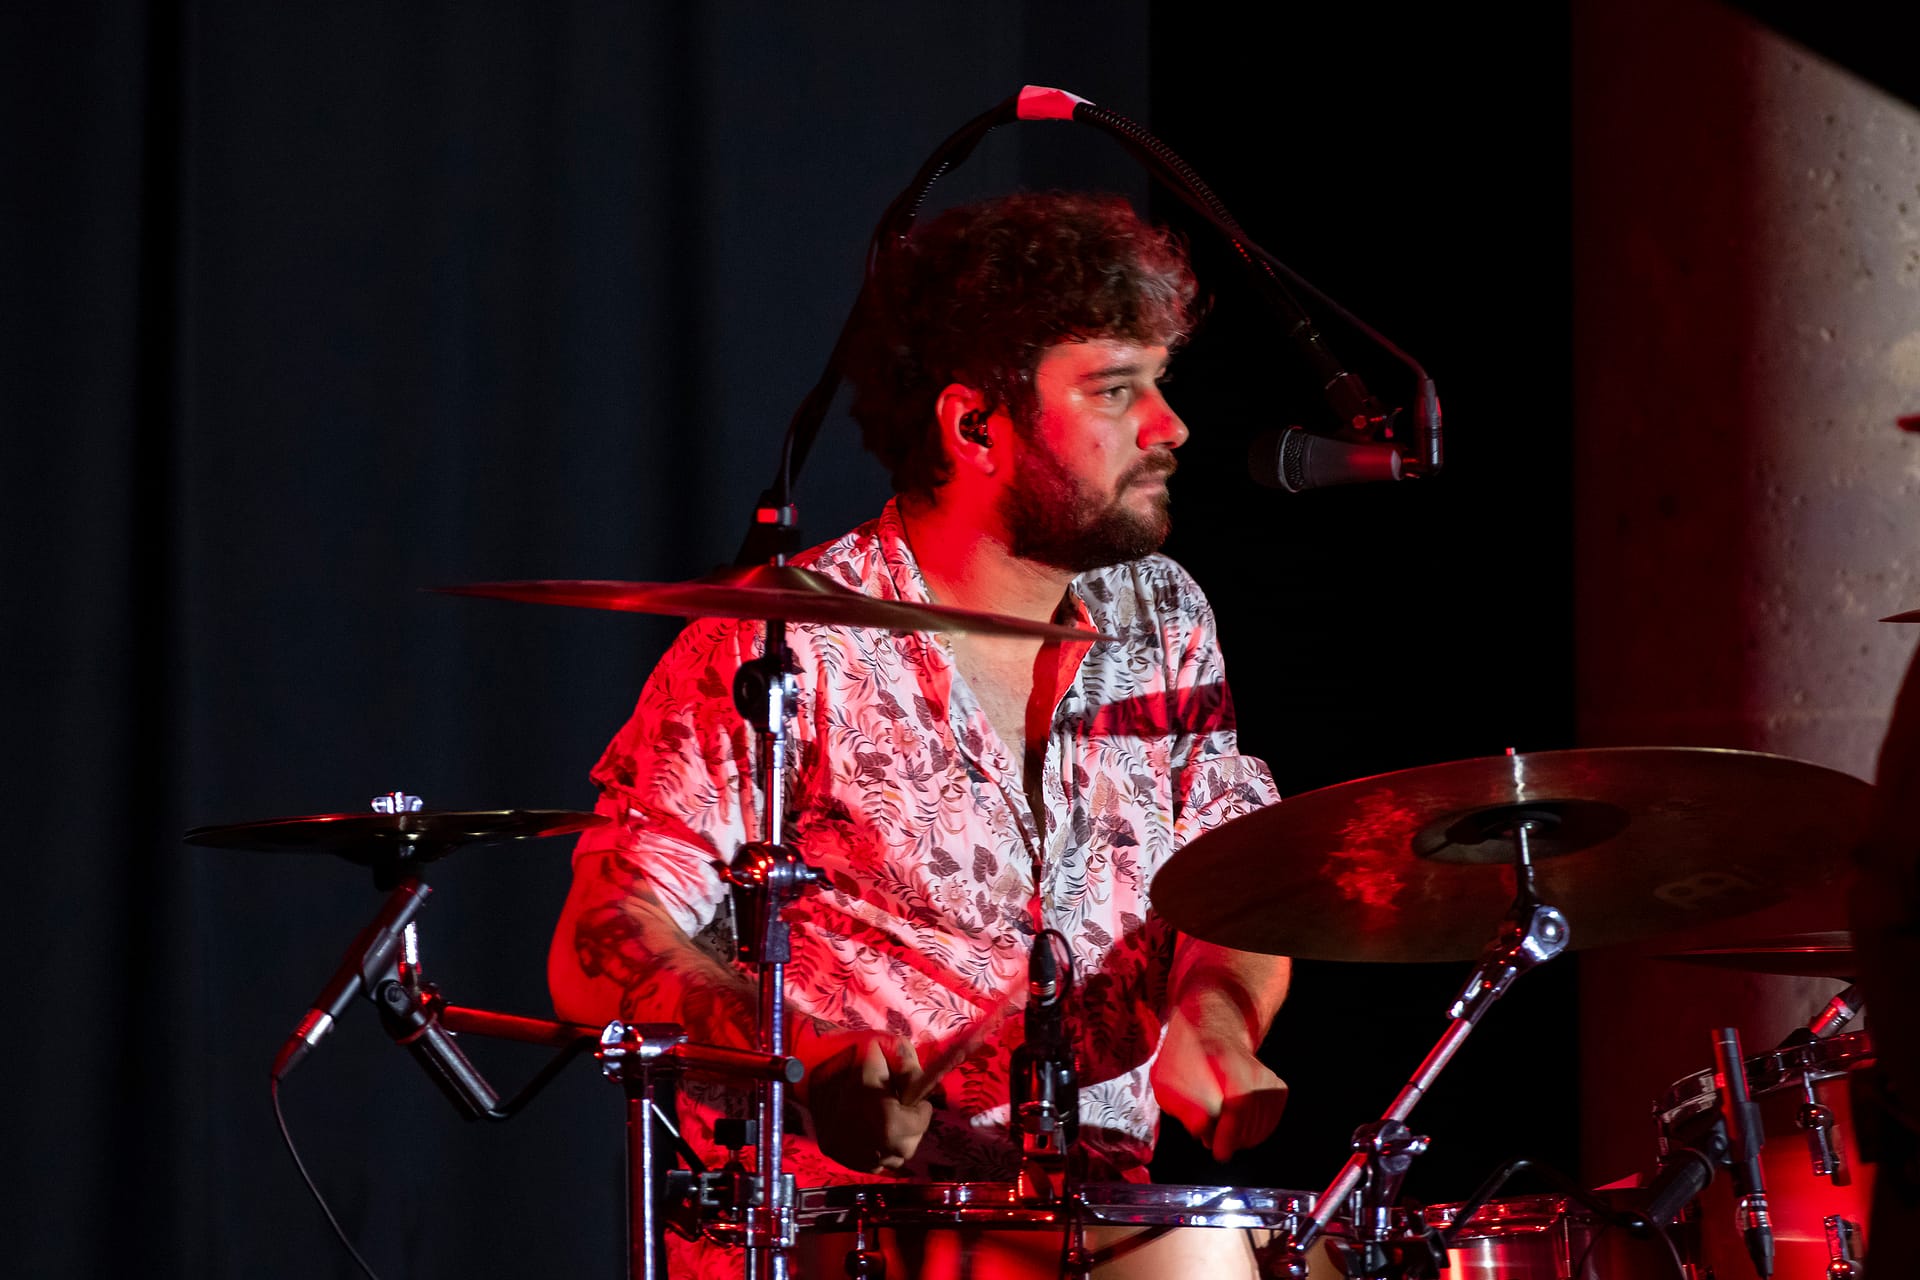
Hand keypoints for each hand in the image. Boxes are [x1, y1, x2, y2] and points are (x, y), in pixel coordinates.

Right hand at [795, 1030, 933, 1174]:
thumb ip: (912, 1071)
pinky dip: (874, 1148)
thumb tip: (923, 1092)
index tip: (915, 1100)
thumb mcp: (888, 1047)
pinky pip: (866, 1161)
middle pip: (905, 1149)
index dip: (921, 1111)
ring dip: (893, 1143)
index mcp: (885, 1119)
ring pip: (887, 1160)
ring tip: (885, 1119)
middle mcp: (868, 1145)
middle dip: (910, 1130)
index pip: (918, 1127)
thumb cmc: (850, 1053)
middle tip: (902, 1110)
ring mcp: (849, 1153)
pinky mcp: (835, 1153)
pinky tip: (868, 1129)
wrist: (806, 1062)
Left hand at [1151, 1014, 1287, 1161]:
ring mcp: (1270, 1080)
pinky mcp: (1279, 1090)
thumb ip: (1182, 1104)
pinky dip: (1248, 1134)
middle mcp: (1254, 1068)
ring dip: (1235, 1138)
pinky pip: (1266, 1127)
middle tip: (1207, 1136)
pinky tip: (1232, 1123)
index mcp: (1224, 1059)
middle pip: (1247, 1123)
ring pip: (1258, 1129)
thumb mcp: (1167, 1077)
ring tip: (1216, 1125)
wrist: (1212, 1030)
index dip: (1230, 1132)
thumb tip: (1201, 1129)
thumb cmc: (1183, 1057)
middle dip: (1227, 1139)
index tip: (1219, 1153)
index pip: (1239, 1101)